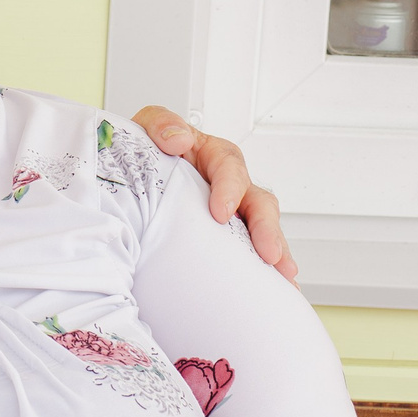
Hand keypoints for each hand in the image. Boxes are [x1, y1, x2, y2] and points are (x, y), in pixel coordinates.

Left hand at [132, 106, 294, 281]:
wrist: (133, 177)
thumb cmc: (147, 150)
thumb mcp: (149, 126)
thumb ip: (162, 125)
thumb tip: (177, 139)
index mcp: (214, 157)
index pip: (229, 167)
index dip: (229, 189)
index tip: (220, 212)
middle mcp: (230, 186)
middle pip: (259, 203)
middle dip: (266, 229)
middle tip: (269, 254)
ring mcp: (234, 213)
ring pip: (263, 230)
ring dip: (276, 252)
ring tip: (284, 276)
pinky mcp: (229, 237)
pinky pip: (252, 253)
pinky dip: (266, 271)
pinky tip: (280, 291)